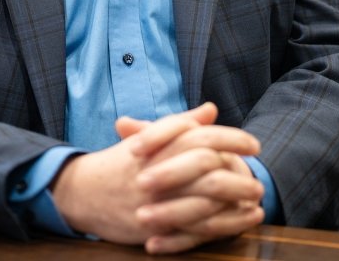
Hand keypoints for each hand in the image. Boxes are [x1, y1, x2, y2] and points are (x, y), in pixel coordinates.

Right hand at [49, 103, 264, 252]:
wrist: (80, 193)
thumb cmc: (120, 164)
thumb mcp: (148, 138)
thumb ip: (181, 123)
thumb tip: (210, 109)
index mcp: (156, 145)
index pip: (200, 136)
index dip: (231, 139)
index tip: (253, 144)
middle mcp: (155, 171)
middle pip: (205, 167)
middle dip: (237, 172)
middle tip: (258, 176)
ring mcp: (153, 200)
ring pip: (202, 200)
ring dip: (234, 199)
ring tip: (257, 199)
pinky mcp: (152, 228)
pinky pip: (192, 229)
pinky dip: (221, 226)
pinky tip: (240, 221)